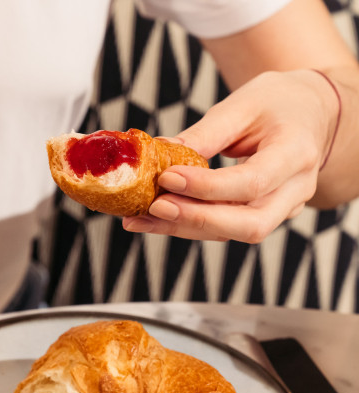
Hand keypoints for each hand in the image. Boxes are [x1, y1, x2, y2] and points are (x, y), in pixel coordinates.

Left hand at [122, 70, 336, 241]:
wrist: (311, 114)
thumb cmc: (280, 103)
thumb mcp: (244, 104)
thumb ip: (205, 133)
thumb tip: (160, 151)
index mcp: (297, 153)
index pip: (253, 182)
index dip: (208, 187)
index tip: (167, 178)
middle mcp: (295, 189)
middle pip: (250, 224)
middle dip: (197, 220)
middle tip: (154, 208)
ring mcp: (282, 208)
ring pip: (232, 234)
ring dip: (181, 229)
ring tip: (138, 219)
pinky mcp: (261, 216)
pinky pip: (222, 229)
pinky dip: (185, 226)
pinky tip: (150, 220)